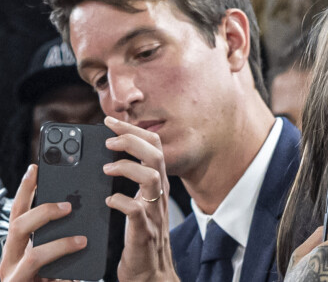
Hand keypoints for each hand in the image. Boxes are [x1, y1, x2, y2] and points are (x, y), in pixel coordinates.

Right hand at [0, 164, 85, 281]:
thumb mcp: (50, 253)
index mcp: (17, 245)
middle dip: (44, 212)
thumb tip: (75, 205)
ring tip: (83, 241)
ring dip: (61, 245)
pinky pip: (49, 281)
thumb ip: (57, 232)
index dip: (25, 190)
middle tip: (68, 206)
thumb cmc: (48, 278)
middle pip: (18, 226)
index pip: (18, 211)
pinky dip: (65, 277)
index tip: (35, 167)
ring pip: (34, 256)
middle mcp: (10, 259)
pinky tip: (78, 276)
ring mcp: (14, 278)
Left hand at [103, 117, 178, 281]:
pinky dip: (121, 202)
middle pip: (155, 154)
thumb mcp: (138, 202)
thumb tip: (107, 158)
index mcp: (156, 183)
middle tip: (108, 139)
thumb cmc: (139, 237)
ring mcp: (154, 213)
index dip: (134, 130)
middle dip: (132, 140)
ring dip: (128, 167)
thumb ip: (130, 181)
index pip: (154, 145)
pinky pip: (136, 211)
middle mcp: (159, 194)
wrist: (150, 274)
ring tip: (106, 168)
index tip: (111, 123)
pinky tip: (108, 201)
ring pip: (151, 177)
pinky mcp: (144, 233)